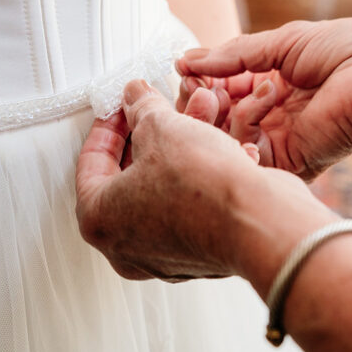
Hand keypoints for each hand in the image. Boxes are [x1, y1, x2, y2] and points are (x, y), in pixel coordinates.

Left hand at [75, 79, 314, 282]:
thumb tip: (136, 97)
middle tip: (161, 108)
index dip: (108, 125)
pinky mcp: (201, 252)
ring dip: (185, 144)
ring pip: (166, 185)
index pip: (90, 163)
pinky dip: (207, 173)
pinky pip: (194, 203)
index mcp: (99, 220)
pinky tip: (227, 146)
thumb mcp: (161, 126)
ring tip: (205, 112)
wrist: (261, 223)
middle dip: (154, 131)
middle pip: (131, 174)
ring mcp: (165, 253)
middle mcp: (127, 246)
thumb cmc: (203, 188)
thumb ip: (142, 108)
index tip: (123, 107)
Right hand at [174, 19, 351, 178]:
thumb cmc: (342, 49)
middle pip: (217, 119)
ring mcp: (279, 140)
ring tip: (231, 92)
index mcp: (270, 85)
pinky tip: (262, 104)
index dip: (200, 82)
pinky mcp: (289, 160)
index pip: (219, 91)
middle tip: (202, 86)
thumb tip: (184, 61)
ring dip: (222, 112)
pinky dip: (243, 130)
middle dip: (203, 101)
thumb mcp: (277, 43)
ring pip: (226, 140)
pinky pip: (249, 155)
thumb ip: (230, 57)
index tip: (188, 71)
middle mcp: (272, 115)